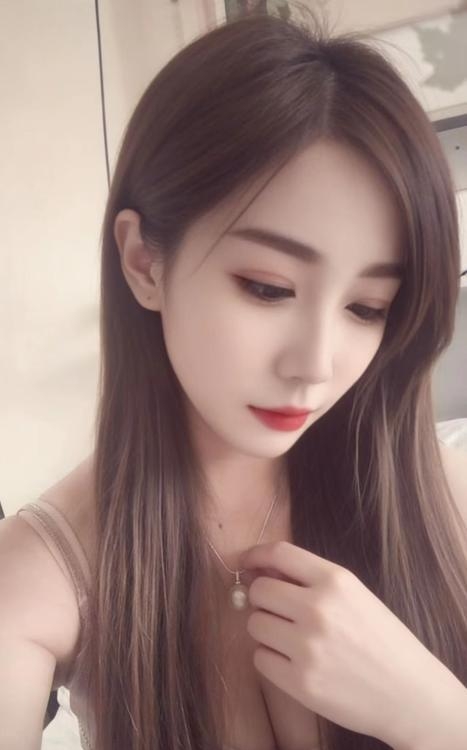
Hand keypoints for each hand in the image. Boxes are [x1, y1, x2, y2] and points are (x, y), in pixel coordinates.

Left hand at [240, 540, 450, 748]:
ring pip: (255, 624)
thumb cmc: (381, 640)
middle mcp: (318, 608)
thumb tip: (262, 572)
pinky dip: (270, 659)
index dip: (256, 555)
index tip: (246, 563)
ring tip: (291, 639)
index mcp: (335, 581)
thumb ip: (312, 580)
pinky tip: (294, 662)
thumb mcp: (355, 595)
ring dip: (266, 629)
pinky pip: (260, 658)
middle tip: (277, 610)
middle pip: (259, 590)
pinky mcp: (300, 681)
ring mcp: (307, 646)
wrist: (409, 693)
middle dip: (262, 598)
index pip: (279, 553)